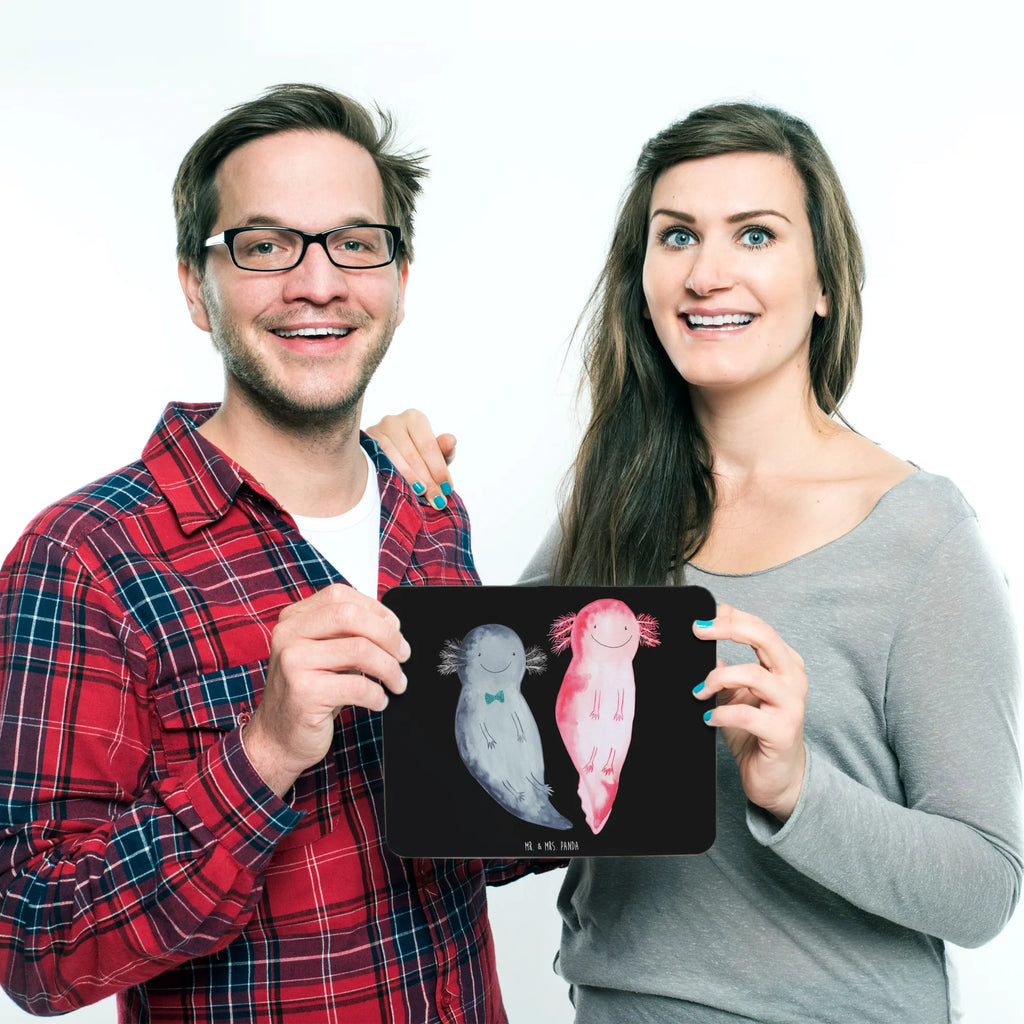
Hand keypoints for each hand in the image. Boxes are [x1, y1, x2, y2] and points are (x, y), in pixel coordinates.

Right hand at [242, 584, 410, 796]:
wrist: (277, 738)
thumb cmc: (308, 693)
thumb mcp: (323, 654)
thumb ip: (346, 634)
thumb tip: (391, 628)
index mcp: (293, 619)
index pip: (341, 596)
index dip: (375, 610)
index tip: (394, 629)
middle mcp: (288, 635)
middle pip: (351, 616)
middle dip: (387, 635)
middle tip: (403, 655)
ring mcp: (293, 662)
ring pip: (360, 650)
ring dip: (389, 668)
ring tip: (397, 682)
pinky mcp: (304, 693)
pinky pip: (357, 685)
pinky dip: (377, 694)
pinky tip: (379, 701)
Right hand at [365, 408, 455, 508]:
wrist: (386, 460)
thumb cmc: (415, 455)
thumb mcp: (432, 455)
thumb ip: (443, 449)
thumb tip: (451, 440)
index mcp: (414, 419)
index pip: (428, 446)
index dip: (439, 469)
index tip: (447, 489)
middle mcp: (393, 421)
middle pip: (412, 455)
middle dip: (427, 480)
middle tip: (437, 500)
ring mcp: (375, 432)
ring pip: (394, 459)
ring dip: (410, 480)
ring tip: (422, 496)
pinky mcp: (363, 446)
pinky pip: (378, 463)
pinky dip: (391, 477)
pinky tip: (400, 489)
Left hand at [691, 603, 806, 820]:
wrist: (776, 777)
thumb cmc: (755, 731)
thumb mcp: (735, 693)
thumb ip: (723, 669)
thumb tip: (696, 645)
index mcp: (784, 664)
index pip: (760, 627)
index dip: (731, 616)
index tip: (703, 615)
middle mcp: (793, 679)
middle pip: (764, 637)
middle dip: (728, 629)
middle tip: (698, 631)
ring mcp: (791, 705)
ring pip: (753, 674)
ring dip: (717, 678)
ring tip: (698, 692)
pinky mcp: (782, 732)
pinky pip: (747, 714)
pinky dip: (721, 713)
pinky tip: (708, 718)